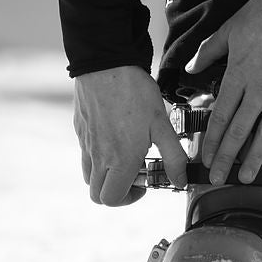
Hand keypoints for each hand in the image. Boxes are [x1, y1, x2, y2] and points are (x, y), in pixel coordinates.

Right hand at [73, 66, 187, 205]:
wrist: (106, 63)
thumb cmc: (135, 93)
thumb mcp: (163, 126)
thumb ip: (174, 157)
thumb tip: (181, 180)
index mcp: (120, 160)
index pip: (113, 199)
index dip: (129, 198)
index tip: (143, 184)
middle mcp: (99, 156)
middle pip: (97, 194)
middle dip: (116, 193)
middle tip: (134, 175)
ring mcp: (86, 144)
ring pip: (88, 176)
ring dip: (105, 176)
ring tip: (124, 157)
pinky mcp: (80, 130)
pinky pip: (85, 153)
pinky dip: (98, 156)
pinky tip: (115, 137)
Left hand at [185, 0, 261, 184]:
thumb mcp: (230, 29)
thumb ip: (209, 52)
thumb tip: (191, 67)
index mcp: (238, 75)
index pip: (221, 116)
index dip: (212, 141)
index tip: (205, 160)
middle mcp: (260, 89)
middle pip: (239, 131)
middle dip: (227, 158)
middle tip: (218, 179)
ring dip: (256, 157)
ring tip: (249, 177)